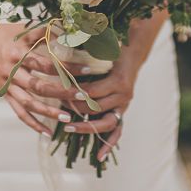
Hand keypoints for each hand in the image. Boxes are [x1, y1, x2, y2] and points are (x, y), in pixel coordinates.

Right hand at [0, 22, 90, 136]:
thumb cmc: (4, 32)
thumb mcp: (24, 30)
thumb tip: (69, 35)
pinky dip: (33, 124)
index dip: (66, 68)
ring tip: (68, 118)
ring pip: (29, 103)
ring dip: (48, 112)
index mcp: (18, 53)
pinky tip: (47, 132)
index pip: (47, 63)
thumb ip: (44, 34)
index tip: (87, 70)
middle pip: (39, 86)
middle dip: (62, 92)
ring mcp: (7, 84)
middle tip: (82, 95)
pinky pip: (18, 112)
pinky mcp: (4, 93)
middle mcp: (11, 71)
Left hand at [60, 10, 168, 159]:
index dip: (77, 94)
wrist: (133, 52)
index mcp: (118, 80)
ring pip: (106, 123)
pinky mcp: (121, 111)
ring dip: (87, 129)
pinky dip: (108, 144)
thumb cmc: (112, 45)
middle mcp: (124, 95)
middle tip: (58, 110)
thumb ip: (84, 42)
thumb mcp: (100, 42)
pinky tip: (97, 157)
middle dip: (76, 110)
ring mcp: (124, 105)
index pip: (94, 92)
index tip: (60, 94)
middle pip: (97, 108)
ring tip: (68, 129)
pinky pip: (117, 132)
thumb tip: (62, 33)